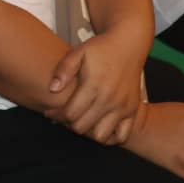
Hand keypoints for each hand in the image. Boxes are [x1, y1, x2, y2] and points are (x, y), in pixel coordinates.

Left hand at [48, 30, 145, 144]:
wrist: (128, 45)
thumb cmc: (101, 49)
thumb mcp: (78, 52)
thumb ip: (64, 70)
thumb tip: (52, 89)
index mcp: (94, 86)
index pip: (70, 114)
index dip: (56, 115)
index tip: (50, 111)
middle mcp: (109, 99)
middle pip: (82, 127)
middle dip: (68, 124)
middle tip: (63, 116)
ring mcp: (122, 107)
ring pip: (100, 136)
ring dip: (88, 132)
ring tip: (81, 120)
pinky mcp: (132, 111)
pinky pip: (122, 136)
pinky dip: (110, 137)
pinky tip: (99, 127)